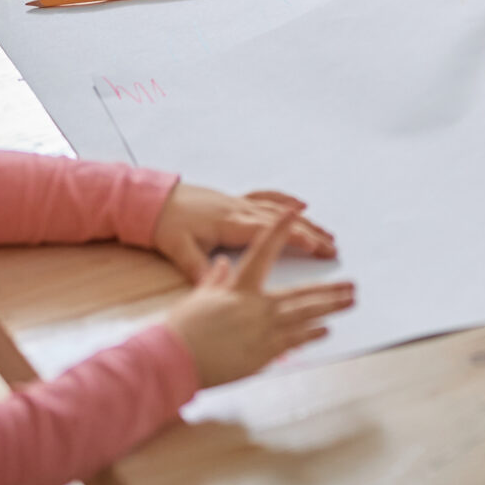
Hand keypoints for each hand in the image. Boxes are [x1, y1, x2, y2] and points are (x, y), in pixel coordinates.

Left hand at [151, 183, 336, 280]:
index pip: (270, 231)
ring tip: (326, 233)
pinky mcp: (234, 201)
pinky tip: (300, 204)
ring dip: (305, 221)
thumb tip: (212, 286)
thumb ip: (198, 268)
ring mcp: (239, 203)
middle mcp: (239, 210)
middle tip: (333, 247)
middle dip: (310, 233)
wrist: (152, 201)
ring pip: (280, 210)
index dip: (295, 238)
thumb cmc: (166, 225)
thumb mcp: (179, 249)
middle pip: (283, 220)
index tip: (317, 247)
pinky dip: (285, 201)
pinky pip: (266, 198)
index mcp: (229, 223)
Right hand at [159, 209, 356, 387]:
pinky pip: (293, 341)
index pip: (262, 251)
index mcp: (239, 287)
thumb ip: (215, 279)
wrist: (173, 359)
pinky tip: (326, 330)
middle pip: (300, 294)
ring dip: (329, 308)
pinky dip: (311, 334)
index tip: (294, 213)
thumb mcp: (199, 297)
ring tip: (349, 303)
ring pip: (304, 317)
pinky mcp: (262, 353)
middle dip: (329, 289)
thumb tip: (224, 265)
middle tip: (351, 285)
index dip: (279, 231)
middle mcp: (255, 306)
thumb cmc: (183, 328)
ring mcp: (261, 331)